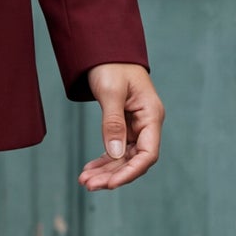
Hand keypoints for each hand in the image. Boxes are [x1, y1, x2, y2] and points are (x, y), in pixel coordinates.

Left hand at [78, 64, 163, 190]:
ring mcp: (137, 126)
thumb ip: (113, 123)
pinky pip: (116, 150)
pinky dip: (103, 160)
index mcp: (152, 116)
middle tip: (87, 185)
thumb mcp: (111, 92)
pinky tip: (89, 169)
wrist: (107, 51)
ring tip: (84, 181)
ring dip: (105, 171)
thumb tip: (114, 154)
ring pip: (123, 158)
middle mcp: (147, 124)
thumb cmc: (112, 66)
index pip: (148, 154)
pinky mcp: (125, 126)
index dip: (130, 172)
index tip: (110, 184)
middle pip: (134, 160)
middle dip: (112, 175)